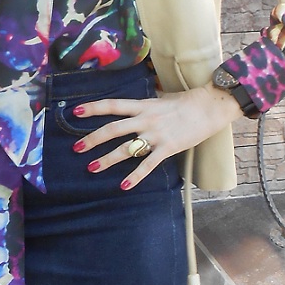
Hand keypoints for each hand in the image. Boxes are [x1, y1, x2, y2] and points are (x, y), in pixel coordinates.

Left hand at [71, 84, 243, 188]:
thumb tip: (130, 107)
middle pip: (113, 129)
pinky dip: (135, 176)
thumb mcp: (160, 99)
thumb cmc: (186, 102)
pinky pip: (148, 164)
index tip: (74, 112)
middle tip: (76, 148)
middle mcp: (145, 119)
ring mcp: (156, 134)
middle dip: (92, 139)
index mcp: (142, 105)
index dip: (92, 108)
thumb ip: (143, 105)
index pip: (112, 105)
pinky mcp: (167, 148)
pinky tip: (123, 185)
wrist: (209, 107)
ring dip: (107, 159)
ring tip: (92, 168)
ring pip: (126, 148)